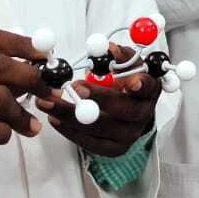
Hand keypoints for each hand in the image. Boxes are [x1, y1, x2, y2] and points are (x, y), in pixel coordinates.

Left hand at [42, 44, 160, 157]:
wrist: (128, 108)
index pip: (148, 87)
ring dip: (72, 116)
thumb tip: (109, 48)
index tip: (130, 81)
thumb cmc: (125, 82)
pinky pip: (91, 144)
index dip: (140, 85)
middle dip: (97, 98)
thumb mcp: (125, 63)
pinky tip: (56, 119)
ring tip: (50, 104)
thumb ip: (118, 56)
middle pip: (123, 110)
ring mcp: (130, 134)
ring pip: (101, 129)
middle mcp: (142, 114)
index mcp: (148, 89)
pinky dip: (71, 131)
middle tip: (75, 88)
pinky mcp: (114, 148)